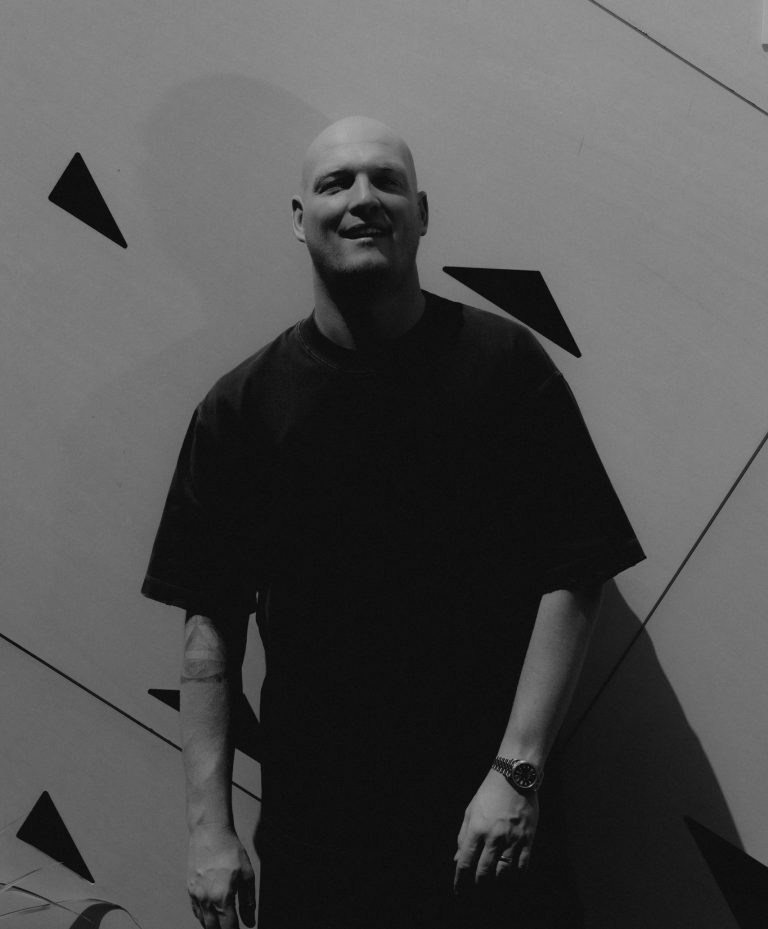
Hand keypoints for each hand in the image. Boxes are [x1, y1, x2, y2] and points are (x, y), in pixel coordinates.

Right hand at [187, 823, 255, 927]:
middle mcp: (206, 900)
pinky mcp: (190, 889)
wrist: (210, 832)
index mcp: (222, 898)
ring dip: (213, 926)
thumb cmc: (231, 851)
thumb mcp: (247, 874)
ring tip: (223, 923)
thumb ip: (248, 902)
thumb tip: (250, 922)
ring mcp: (195, 895)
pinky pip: (196, 911)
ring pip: (203, 922)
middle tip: (231, 927)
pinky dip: (204, 917)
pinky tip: (211, 915)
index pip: (229, 928)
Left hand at [453, 769, 538, 894]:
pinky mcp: (527, 839)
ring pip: (503, 873)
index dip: (460, 880)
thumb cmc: (489, 793)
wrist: (514, 778)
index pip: (465, 862)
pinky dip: (516, 876)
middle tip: (476, 893)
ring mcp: (512, 839)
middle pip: (484, 872)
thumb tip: (457, 859)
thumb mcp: (470, 811)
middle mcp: (493, 837)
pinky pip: (522, 866)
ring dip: (497, 883)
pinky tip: (511, 879)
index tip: (458, 891)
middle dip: (478, 886)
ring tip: (493, 888)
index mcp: (476, 829)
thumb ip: (463, 836)